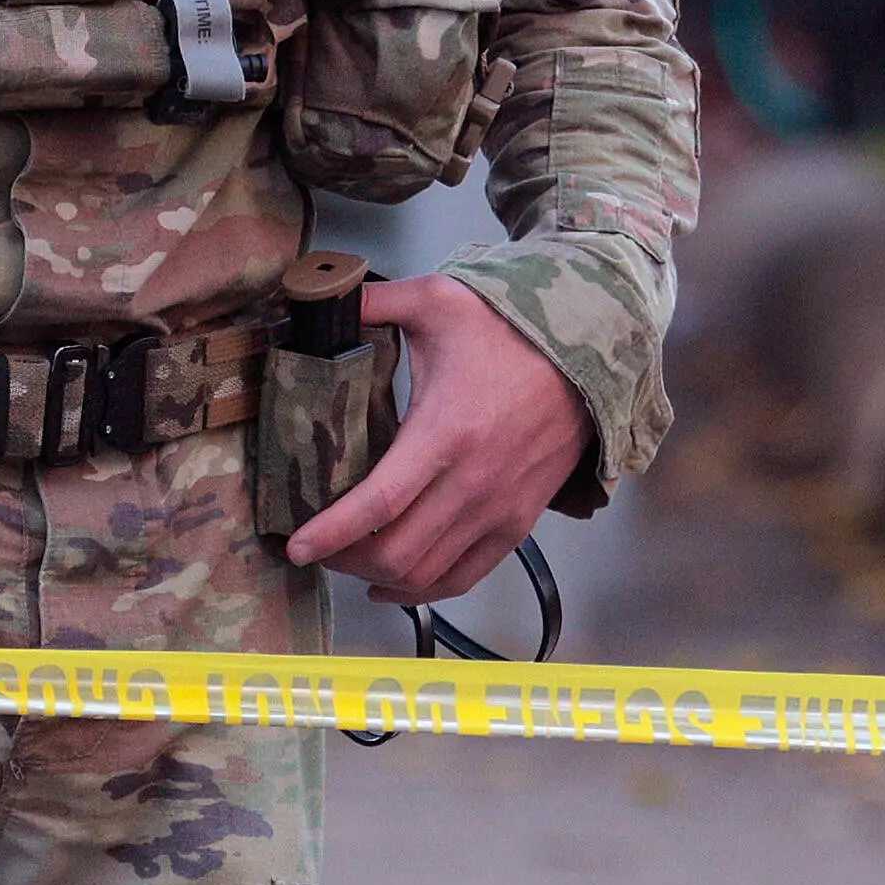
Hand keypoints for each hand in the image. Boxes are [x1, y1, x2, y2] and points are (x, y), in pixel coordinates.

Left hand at [289, 276, 593, 599]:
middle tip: (314, 547)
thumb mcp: (438, 301)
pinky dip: (424, 590)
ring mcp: (498, 509)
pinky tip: (393, 585)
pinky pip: (465, 577)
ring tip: (348, 561)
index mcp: (445, 432)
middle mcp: (472, 483)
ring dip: (379, 576)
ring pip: (426, 574)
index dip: (331, 533)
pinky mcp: (517, 523)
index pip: (378, 503)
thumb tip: (317, 293)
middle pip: (396, 552)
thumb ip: (372, 301)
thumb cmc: (512, 330)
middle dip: (344, 560)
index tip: (296, 545)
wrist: (587, 354)